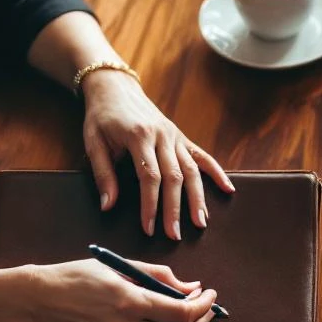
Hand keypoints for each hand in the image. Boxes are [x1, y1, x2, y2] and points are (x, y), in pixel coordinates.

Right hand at [29, 259, 217, 321]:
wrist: (38, 301)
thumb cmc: (77, 277)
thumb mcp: (120, 267)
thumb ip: (159, 276)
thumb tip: (190, 286)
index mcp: (129, 302)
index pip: (183, 313)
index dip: (204, 306)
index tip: (210, 295)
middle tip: (206, 309)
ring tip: (187, 317)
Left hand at [80, 70, 234, 239]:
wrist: (115, 87)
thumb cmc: (101, 117)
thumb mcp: (93, 143)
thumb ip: (103, 175)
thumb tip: (108, 207)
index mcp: (139, 136)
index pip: (149, 177)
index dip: (150, 204)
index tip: (149, 228)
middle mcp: (162, 136)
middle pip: (174, 177)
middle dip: (175, 209)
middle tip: (175, 235)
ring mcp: (175, 136)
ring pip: (192, 170)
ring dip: (198, 198)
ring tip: (201, 223)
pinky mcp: (181, 137)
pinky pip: (202, 156)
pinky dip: (217, 173)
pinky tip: (228, 190)